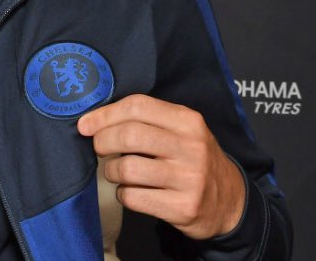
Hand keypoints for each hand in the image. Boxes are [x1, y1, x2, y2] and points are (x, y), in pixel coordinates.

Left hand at [78, 94, 245, 240]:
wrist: (230, 201)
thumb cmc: (192, 158)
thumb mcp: (181, 130)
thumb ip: (148, 120)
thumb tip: (97, 118)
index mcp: (188, 120)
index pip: (138, 106)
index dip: (105, 114)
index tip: (86, 124)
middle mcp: (191, 147)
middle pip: (130, 135)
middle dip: (103, 141)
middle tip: (98, 148)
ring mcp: (189, 179)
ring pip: (128, 169)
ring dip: (111, 171)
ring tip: (114, 172)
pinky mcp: (184, 208)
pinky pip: (135, 198)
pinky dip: (123, 194)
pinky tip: (129, 191)